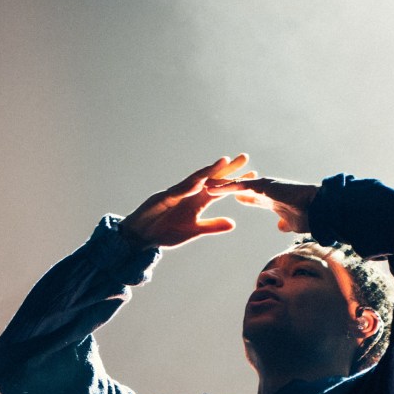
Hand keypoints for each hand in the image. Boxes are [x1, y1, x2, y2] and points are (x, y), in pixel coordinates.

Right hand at [120, 155, 254, 247]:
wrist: (141, 237)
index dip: (235, 181)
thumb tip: (233, 223)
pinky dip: (189, 185)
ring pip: (196, 179)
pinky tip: (201, 180)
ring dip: (210, 170)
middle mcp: (188, 193)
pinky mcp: (163, 197)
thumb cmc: (165, 232)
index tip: (253, 174)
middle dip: (227, 167)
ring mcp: (176, 193)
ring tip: (224, 161)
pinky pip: (178, 191)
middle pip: (211, 177)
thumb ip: (212, 226)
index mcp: (197, 201)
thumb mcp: (193, 231)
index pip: (220, 188)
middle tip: (245, 157)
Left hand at [206, 176, 317, 233]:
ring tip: (201, 186)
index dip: (233, 196)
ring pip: (236, 184)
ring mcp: (264, 185)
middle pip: (238, 187)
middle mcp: (265, 189)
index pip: (247, 196)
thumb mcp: (292, 224)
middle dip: (222, 188)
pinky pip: (240, 186)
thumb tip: (280, 226)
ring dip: (219, 185)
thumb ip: (284, 223)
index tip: (223, 199)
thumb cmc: (309, 217)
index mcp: (269, 198)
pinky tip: (212, 189)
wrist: (319, 210)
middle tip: (204, 189)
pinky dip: (225, 187)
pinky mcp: (264, 186)